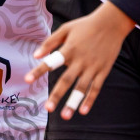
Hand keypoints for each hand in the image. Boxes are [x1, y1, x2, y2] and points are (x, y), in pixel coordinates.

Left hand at [26, 1, 133, 118]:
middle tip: (48, 109)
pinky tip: (83, 111)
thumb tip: (35, 56)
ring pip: (82, 88)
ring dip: (73, 103)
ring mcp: (93, 67)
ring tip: (65, 116)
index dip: (39, 71)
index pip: (51, 62)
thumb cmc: (85, 25)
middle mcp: (80, 60)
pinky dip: (90, 99)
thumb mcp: (66, 29)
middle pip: (67, 80)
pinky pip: (96, 88)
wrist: (112, 23)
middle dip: (57, 95)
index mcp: (69, 49)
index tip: (27, 80)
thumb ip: (50, 42)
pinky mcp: (103, 70)